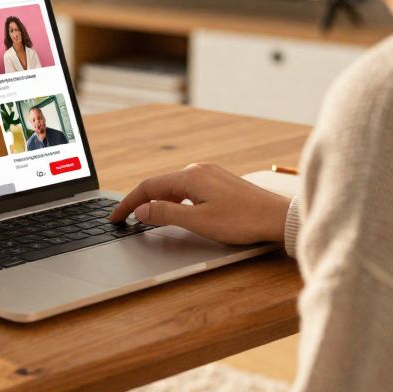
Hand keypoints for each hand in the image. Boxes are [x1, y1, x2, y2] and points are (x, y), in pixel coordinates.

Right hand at [109, 163, 290, 244]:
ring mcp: (210, 174)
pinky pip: (188, 189)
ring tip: (147, 218)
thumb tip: (141, 209)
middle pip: (160, 185)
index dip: (128, 203)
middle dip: (141, 202)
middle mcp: (199, 170)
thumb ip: (166, 213)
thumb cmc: (242, 220)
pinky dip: (174, 200)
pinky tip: (176, 212)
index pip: (148, 186)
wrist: (277, 218)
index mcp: (190, 176)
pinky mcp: (220, 182)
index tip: (115, 218)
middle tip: (125, 220)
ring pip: (174, 187)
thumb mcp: (198, 221)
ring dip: (158, 201)